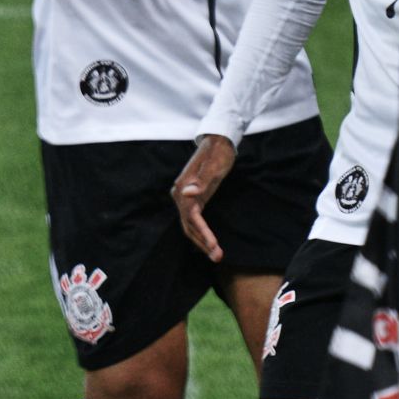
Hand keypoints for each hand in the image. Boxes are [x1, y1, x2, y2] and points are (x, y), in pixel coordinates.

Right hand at [172, 135, 237, 261]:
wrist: (218, 141)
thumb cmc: (218, 152)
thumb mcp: (214, 166)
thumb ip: (202, 181)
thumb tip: (187, 193)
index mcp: (183, 188)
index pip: (192, 217)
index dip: (203, 233)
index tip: (214, 246)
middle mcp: (180, 194)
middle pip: (189, 226)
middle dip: (203, 243)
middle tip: (218, 257)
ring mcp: (185, 197)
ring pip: (191, 226)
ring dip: (202, 241)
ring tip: (217, 255)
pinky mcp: (194, 198)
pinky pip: (195, 220)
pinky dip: (202, 233)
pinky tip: (210, 243)